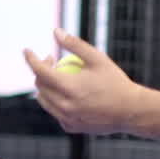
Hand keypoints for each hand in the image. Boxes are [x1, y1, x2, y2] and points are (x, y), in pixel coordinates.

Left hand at [24, 28, 141, 135]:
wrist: (132, 111)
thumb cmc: (115, 81)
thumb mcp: (97, 58)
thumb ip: (75, 44)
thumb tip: (55, 31)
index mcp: (69, 87)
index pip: (39, 71)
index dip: (30, 59)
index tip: (27, 50)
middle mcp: (64, 105)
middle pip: (40, 85)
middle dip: (40, 70)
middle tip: (53, 61)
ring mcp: (67, 118)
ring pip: (44, 100)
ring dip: (45, 87)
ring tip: (57, 76)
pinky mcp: (71, 127)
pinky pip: (55, 112)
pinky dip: (56, 102)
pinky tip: (66, 94)